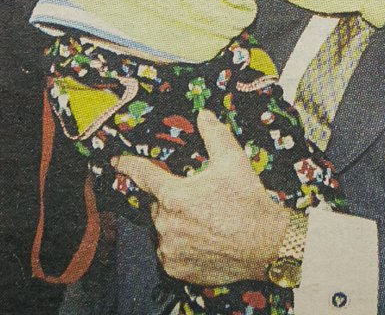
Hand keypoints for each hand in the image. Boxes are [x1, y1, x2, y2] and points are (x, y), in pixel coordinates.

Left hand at [113, 110, 289, 284]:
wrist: (267, 244)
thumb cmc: (248, 202)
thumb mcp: (233, 162)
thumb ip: (215, 135)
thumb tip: (204, 115)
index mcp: (174, 196)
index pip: (144, 175)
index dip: (129, 165)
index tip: (118, 162)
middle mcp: (166, 224)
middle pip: (158, 205)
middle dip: (171, 200)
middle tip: (198, 201)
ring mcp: (170, 249)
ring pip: (163, 230)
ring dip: (175, 224)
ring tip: (204, 223)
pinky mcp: (177, 269)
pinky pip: (170, 254)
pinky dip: (180, 247)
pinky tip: (202, 242)